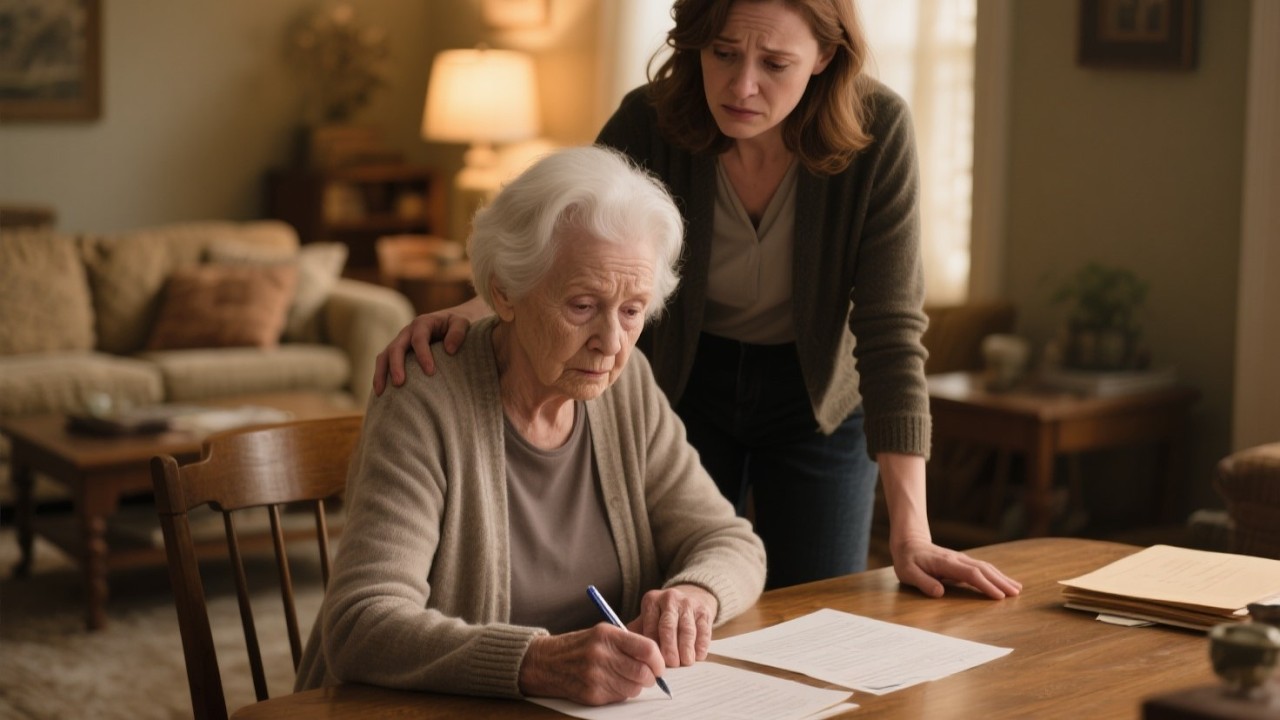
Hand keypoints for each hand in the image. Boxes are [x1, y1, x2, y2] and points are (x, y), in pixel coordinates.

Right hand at [371, 297, 488, 394]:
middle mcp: (407, 332)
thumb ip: (458, 332)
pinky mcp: (398, 354)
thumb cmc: (456, 325)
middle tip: (399, 384)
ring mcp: (400, 343)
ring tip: (381, 393)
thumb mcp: (462, 323)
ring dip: (381, 373)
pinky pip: (384, 363)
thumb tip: (450, 350)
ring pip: (384, 356)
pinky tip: (381, 394)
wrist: (450, 322)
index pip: (419, 339)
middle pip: (396, 347)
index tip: (431, 372)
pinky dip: (380, 376)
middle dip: (396, 365)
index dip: (423, 355)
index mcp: (423, 323)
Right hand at [518, 625, 665, 704]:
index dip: (658, 660)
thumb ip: (629, 642)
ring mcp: (596, 677)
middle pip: (643, 672)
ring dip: (636, 686)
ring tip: (625, 677)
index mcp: (607, 635)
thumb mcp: (602, 632)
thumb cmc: (579, 646)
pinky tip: (611, 683)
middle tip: (648, 676)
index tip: (659, 665)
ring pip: (634, 688)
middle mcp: (601, 655)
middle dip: (651, 677)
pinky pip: (620, 697)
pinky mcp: (592, 694)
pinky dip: (621, 693)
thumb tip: (656, 658)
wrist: (547, 662)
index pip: (647, 649)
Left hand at [629, 584, 717, 666]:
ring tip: (685, 662)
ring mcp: (688, 604)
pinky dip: (701, 645)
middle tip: (671, 664)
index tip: (653, 662)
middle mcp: (670, 599)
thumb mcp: (648, 618)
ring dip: (686, 648)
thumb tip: (627, 656)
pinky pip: (704, 630)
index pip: (650, 625)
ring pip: (687, 629)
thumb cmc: (664, 616)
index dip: (652, 646)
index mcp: (652, 601)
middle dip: (670, 648)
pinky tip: (698, 656)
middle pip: (668, 627)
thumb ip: (638, 634)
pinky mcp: (704, 611)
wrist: (691, 597)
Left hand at [891, 536, 1022, 599]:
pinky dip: (995, 574)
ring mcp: (961, 559)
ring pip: (986, 567)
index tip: (999, 596)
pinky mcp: (962, 562)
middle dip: (1000, 581)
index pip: (970, 574)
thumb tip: (940, 593)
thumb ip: (923, 582)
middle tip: (1016, 594)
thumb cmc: (907, 560)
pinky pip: (982, 568)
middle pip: (983, 569)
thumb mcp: (908, 572)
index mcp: (946, 563)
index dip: (985, 585)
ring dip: (1001, 577)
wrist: (909, 542)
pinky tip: (1004, 581)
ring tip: (1017, 589)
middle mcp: (957, 559)